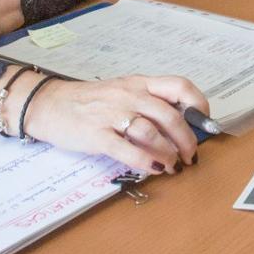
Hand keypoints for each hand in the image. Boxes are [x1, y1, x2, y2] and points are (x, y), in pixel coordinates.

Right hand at [22, 73, 210, 171]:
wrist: (48, 104)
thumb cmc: (88, 101)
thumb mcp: (121, 91)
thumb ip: (148, 102)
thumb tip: (180, 123)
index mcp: (138, 83)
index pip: (179, 86)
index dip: (198, 104)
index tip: (205, 122)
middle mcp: (129, 95)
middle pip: (170, 116)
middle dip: (187, 140)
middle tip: (191, 155)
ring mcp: (113, 114)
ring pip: (152, 133)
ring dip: (169, 153)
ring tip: (173, 166)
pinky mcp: (97, 135)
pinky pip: (128, 150)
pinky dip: (146, 162)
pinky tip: (155, 169)